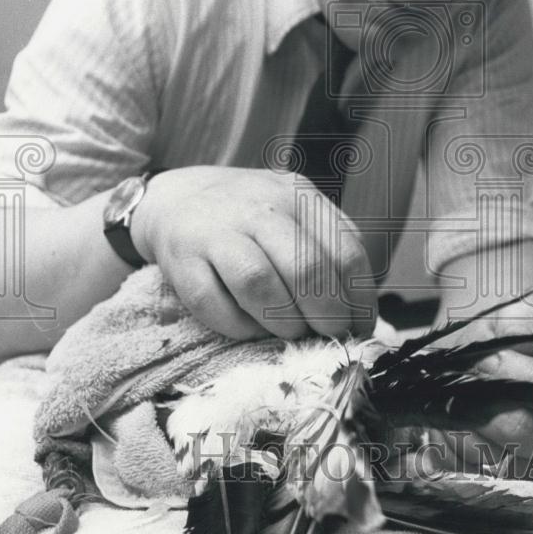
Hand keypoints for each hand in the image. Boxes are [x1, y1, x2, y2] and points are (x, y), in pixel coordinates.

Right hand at [130, 166, 376, 341]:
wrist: (173, 199)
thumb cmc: (248, 218)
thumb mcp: (294, 213)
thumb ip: (327, 248)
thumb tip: (358, 313)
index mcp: (298, 196)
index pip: (346, 252)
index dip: (359, 300)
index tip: (359, 328)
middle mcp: (260, 206)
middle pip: (306, 269)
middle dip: (327, 316)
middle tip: (329, 337)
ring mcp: (218, 230)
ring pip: (259, 284)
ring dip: (283, 323)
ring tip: (290, 333)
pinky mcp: (181, 258)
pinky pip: (213, 303)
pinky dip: (237, 326)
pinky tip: (249, 327)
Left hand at [426, 297, 532, 479]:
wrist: (478, 355)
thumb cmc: (506, 335)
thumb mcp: (521, 314)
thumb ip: (527, 319)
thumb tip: (513, 342)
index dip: (530, 376)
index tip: (492, 357)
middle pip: (527, 434)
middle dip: (487, 398)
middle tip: (464, 371)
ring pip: (491, 456)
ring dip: (463, 417)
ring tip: (454, 389)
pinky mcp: (496, 482)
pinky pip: (465, 468)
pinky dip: (449, 437)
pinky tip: (449, 411)